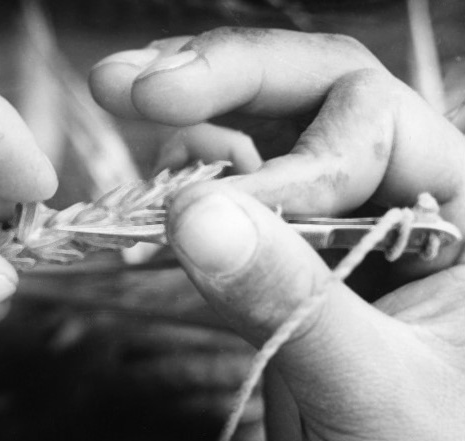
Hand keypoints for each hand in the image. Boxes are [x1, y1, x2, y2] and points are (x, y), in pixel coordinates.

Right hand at [90, 28, 464, 439]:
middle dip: (220, 79)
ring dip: (191, 119)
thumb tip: (197, 216)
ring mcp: (333, 224)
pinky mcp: (282, 260)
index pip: (368, 122)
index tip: (211, 208)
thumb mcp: (375, 386)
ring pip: (262, 132)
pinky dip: (183, 187)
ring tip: (126, 102)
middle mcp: (397, 195)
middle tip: (133, 83)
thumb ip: (293, 300)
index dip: (287, 158)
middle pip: (309, 94)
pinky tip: (151, 188)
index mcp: (459, 208)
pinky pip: (231, 195)